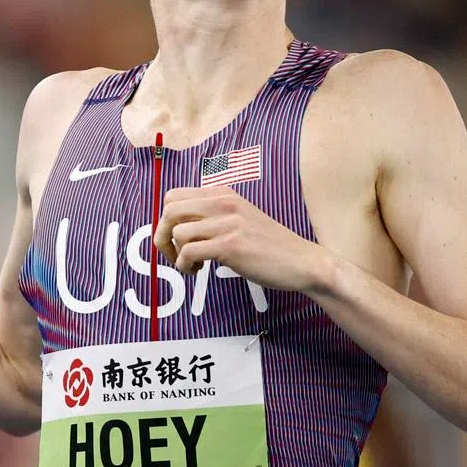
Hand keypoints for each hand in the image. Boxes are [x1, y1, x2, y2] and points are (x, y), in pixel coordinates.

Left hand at [154, 186, 332, 293]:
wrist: (303, 261)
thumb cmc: (271, 246)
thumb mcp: (242, 219)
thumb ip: (215, 216)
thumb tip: (180, 226)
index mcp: (225, 195)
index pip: (174, 195)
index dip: (167, 220)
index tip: (177, 239)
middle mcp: (224, 203)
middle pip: (169, 210)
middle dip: (163, 236)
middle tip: (175, 254)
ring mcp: (228, 224)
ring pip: (178, 233)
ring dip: (176, 256)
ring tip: (193, 266)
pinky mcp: (231, 246)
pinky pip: (189, 252)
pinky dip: (185, 266)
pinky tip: (198, 271)